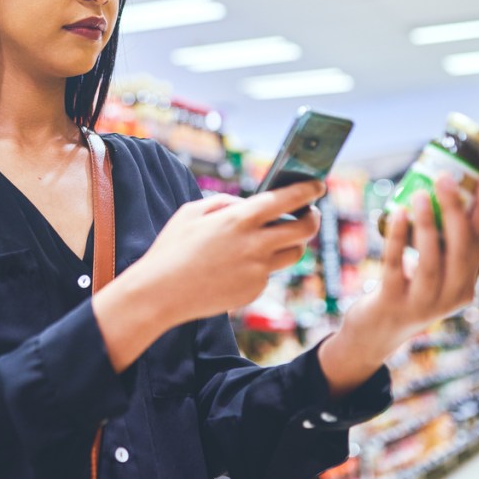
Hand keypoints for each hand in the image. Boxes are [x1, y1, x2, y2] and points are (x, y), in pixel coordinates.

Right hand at [133, 181, 325, 327]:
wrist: (160, 293)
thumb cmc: (171, 249)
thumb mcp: (190, 213)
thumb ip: (223, 203)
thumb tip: (245, 205)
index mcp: (239, 219)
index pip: (288, 199)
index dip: (308, 189)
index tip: (318, 185)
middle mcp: (255, 244)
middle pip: (305, 229)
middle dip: (313, 218)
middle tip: (310, 214)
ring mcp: (257, 270)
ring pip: (295, 254)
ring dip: (292, 243)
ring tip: (278, 238)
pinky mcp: (254, 290)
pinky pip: (269, 273)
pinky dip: (261, 265)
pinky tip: (237, 266)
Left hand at [340, 172, 478, 361]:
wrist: (375, 334)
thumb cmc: (404, 291)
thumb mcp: (429, 271)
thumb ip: (438, 244)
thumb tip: (439, 194)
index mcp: (465, 284)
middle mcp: (452, 296)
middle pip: (460, 250)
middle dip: (455, 211)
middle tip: (446, 178)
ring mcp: (423, 303)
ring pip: (431, 260)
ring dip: (428, 224)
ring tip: (421, 194)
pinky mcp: (393, 303)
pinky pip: (396, 266)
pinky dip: (397, 239)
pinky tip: (396, 214)